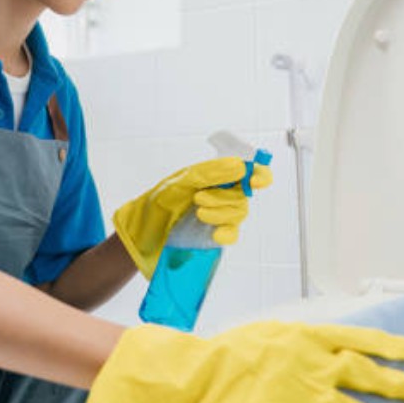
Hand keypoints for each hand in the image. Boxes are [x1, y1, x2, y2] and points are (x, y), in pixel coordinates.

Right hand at [80, 321, 403, 402]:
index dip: (393, 345)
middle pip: (371, 375)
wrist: (195, 375)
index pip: (361, 337)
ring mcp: (306, 394)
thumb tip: (325, 354)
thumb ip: (299, 343)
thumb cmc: (223, 353)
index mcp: (306, 334)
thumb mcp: (267, 332)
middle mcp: (314, 361)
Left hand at [113, 157, 272, 278]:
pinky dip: (226, 232)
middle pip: (244, 195)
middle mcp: (223, 195)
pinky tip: (214, 234)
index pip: (250, 172)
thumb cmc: (160, 201)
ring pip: (238, 213)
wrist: (143, 231)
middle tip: (198, 198)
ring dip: (220, 212)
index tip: (255, 180)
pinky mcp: (215, 236)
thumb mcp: (182, 181)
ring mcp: (221, 216)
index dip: (259, 174)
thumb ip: (211, 173)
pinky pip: (232, 234)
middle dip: (224, 196)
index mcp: (218, 177)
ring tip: (197, 212)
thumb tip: (240, 167)